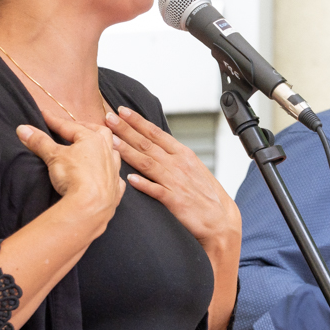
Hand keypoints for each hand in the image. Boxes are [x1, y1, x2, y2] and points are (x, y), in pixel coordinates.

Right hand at [18, 112, 124, 238]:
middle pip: (101, 133)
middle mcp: (107, 152)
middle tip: (76, 128)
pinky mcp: (116, 189)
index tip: (45, 115)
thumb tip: (23, 129)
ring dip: (104, 149)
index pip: (70, 126)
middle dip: (88, 128)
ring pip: (113, 153)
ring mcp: (114, 170)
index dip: (55, 121)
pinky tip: (106, 176)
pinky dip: (111, 175)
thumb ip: (40, 142)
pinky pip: (116, 178)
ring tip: (95, 149)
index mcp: (93, 140)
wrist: (91, 206)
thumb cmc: (74, 176)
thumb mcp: (53, 156)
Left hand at [105, 106, 240, 255]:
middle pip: (147, 144)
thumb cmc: (207, 195)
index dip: (137, 121)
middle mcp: (178, 165)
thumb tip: (156, 146)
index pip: (156, 133)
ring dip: (128, 151)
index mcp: (183, 154)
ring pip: (148, 163)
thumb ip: (174, 156)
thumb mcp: (193, 168)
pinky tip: (129, 179)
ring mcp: (176, 182)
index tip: (122, 111)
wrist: (221, 219)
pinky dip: (144, 184)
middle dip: (126, 129)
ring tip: (111, 141)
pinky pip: (157, 191)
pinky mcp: (175, 202)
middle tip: (108, 118)